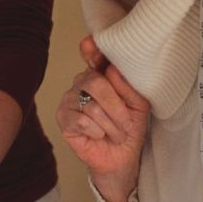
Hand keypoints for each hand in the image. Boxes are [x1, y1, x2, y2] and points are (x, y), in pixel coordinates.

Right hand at [56, 36, 149, 201]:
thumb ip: (128, 87)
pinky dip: (98, 132)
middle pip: (95, 82)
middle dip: (116, 106)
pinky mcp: (64, 119)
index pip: (93, 56)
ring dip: (111, 125)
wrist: (121, 158)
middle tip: (127, 123)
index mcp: (100, 75)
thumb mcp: (138, 106)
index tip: (90, 43)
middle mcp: (82, 82)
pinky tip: (99, 136)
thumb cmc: (128, 129)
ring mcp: (69, 100)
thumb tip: (114, 69)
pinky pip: (83, 121)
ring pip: (91, 106)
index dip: (91, 49)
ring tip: (116, 134)